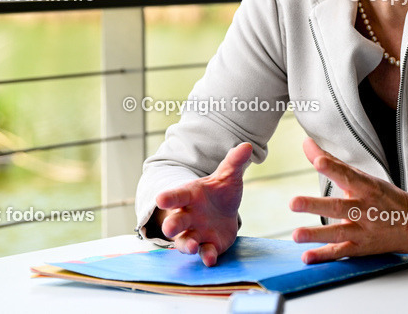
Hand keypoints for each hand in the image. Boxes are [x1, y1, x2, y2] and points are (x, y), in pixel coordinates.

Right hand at [154, 142, 252, 265]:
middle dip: (171, 225)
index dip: (168, 197)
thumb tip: (247, 146)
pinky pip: (205, 252)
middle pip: (175, 222)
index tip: (160, 198)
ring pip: (185, 242)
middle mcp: (188, 216)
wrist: (224, 211)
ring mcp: (196, 233)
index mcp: (189, 195)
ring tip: (192, 247)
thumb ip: (234, 162)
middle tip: (169, 228)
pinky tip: (210, 260)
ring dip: (187, 245)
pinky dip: (207, 256)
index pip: (176, 195)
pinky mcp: (209, 245)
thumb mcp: (228, 175)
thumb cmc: (220, 191)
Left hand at [289, 138, 407, 263]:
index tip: (318, 161)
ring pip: (338, 233)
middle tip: (294, 203)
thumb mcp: (365, 178)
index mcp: (367, 188)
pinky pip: (340, 252)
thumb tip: (307, 144)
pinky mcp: (360, 247)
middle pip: (339, 207)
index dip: (333, 168)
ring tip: (296, 234)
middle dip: (315, 205)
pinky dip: (324, 256)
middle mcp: (365, 209)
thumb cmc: (385, 197)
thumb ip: (334, 164)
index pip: (348, 176)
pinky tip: (307, 257)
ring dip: (316, 234)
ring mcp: (363, 230)